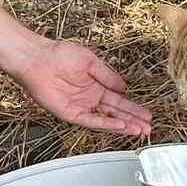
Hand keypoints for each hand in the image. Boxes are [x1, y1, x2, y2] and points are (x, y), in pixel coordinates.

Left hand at [13, 40, 153, 135]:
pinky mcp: (70, 113)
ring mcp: (80, 107)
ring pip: (106, 120)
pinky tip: (120, 126)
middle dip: (132, 120)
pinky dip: (106, 124)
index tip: (147, 114)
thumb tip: (124, 88)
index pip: (118, 101)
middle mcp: (89, 98)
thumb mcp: (91, 62)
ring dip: (123, 126)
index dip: (133, 108)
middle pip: (115, 113)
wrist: (38, 58)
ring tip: (139, 131)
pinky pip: (91, 121)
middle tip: (148, 128)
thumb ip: (108, 76)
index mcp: (95, 86)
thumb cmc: (59, 54)